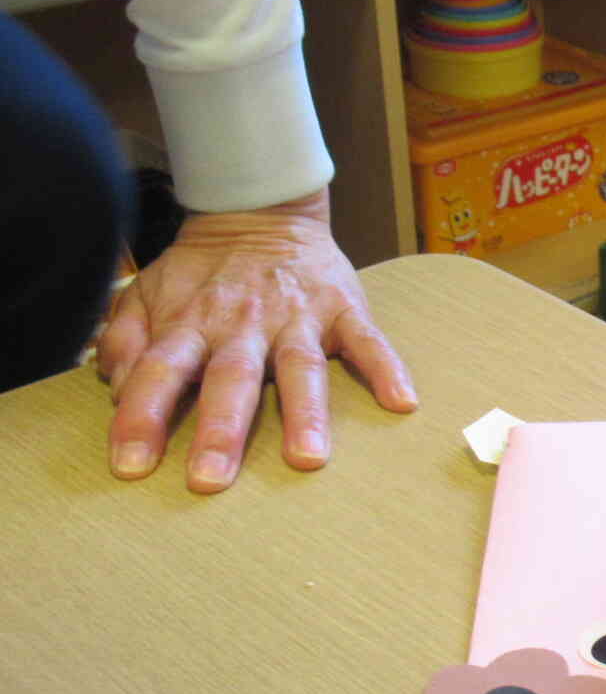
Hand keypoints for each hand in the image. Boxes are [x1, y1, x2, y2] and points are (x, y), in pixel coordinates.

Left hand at [96, 188, 414, 491]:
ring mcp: (298, 317)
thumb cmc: (202, 270)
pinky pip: (369, 342)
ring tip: (307, 458)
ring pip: (300, 368)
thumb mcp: (146, 292)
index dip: (142, 417)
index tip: (133, 465)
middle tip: (210, 480)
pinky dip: (387, 369)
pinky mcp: (344, 309)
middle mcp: (244, 324)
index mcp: (192, 323)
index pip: (160, 371)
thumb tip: (116, 388)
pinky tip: (402, 402)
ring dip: (304, 413)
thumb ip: (124, 339)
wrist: (261, 213)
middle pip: (230, 378)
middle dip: (220, 429)